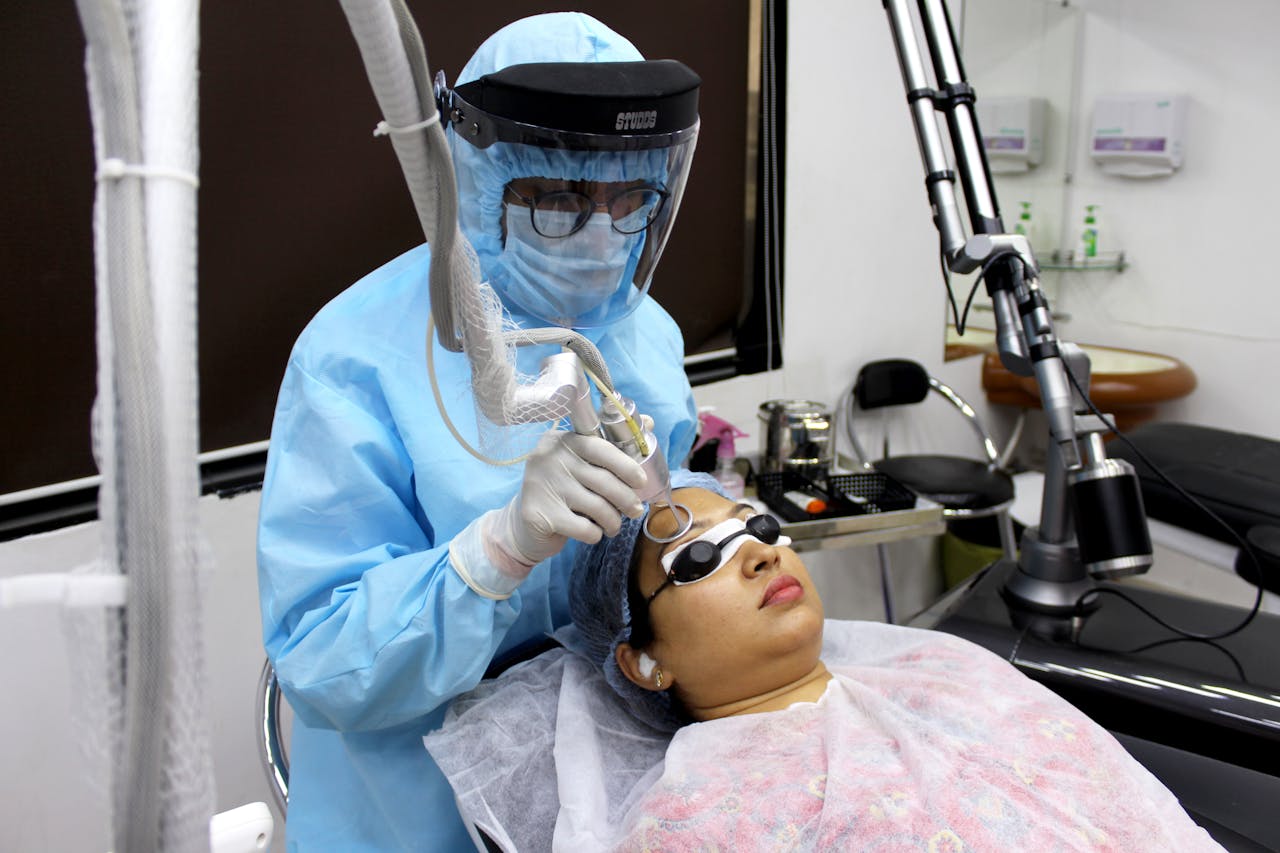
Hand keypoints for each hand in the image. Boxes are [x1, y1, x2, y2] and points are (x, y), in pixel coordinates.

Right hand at [497, 429, 648, 567]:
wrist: (523, 525)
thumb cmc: (561, 490)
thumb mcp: (582, 464)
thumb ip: (611, 446)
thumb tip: (649, 423)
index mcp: (562, 440)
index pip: (600, 447)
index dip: (626, 465)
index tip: (641, 481)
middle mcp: (549, 458)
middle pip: (603, 480)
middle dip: (627, 499)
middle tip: (635, 510)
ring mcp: (542, 485)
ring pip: (597, 506)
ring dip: (613, 521)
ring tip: (614, 525)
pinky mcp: (539, 514)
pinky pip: (584, 528)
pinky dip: (596, 534)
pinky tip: (593, 532)